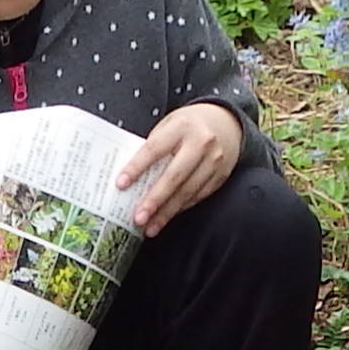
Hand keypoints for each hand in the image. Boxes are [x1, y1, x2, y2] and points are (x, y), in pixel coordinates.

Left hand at [114, 104, 242, 234]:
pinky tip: (167, 216)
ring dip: (166, 212)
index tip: (121, 184)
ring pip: (187, 192)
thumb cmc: (190, 125)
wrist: (227, 122)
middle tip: (138, 217)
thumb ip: (154, 145)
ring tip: (150, 226)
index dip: (136, 167)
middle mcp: (200, 143)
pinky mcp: (220, 176)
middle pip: (174, 176)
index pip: (154, 149)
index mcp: (182, 126)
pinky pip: (197, 196)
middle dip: (154, 199)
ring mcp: (214, 161)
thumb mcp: (170, 124)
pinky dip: (180, 208)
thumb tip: (131, 175)